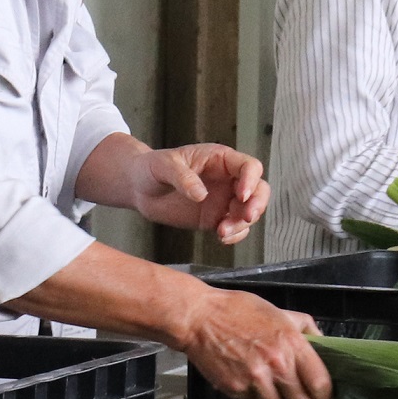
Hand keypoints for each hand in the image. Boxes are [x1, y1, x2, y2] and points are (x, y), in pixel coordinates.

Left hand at [130, 143, 269, 244]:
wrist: (138, 188)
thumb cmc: (151, 168)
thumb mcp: (163, 166)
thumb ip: (182, 177)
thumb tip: (201, 195)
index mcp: (220, 160)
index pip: (249, 166)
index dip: (251, 180)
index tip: (240, 195)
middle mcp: (227, 180)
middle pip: (259, 190)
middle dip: (257, 204)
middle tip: (246, 217)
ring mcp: (223, 200)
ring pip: (249, 211)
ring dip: (243, 224)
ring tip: (222, 232)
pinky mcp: (215, 218)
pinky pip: (235, 228)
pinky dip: (235, 235)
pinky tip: (222, 238)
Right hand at [180, 287, 330, 398]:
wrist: (199, 318)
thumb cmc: (237, 311)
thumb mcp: (279, 312)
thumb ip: (305, 328)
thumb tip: (322, 344)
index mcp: (293, 344)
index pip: (320, 384)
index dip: (325, 398)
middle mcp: (277, 364)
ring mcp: (255, 379)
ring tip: (271, 395)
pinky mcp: (235, 388)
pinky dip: (252, 397)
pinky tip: (247, 381)